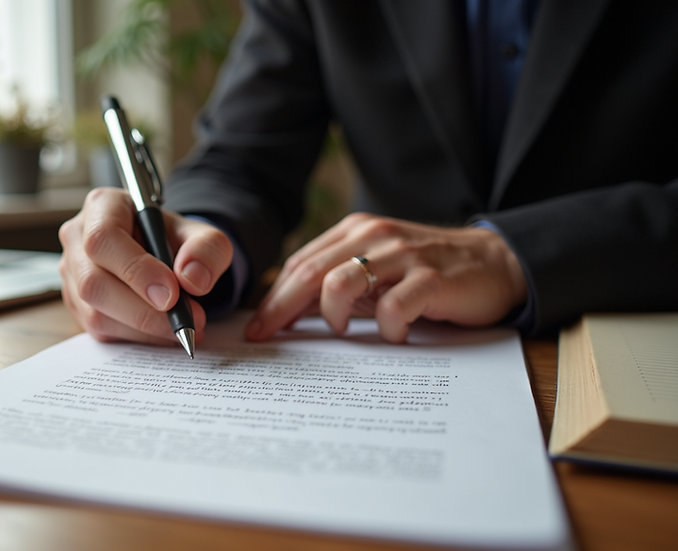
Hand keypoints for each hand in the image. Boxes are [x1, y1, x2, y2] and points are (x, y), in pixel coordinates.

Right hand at [58, 187, 233, 344]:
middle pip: (94, 282)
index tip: (172, 293)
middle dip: (143, 310)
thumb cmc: (176, 240)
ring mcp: (72, 274)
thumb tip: (192, 279)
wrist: (166, 256)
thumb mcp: (203, 236)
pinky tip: (164, 331)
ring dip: (144, 328)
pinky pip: (101, 330)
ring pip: (95, 312)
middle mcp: (78, 238)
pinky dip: (138, 337)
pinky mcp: (77, 304)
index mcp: (103, 206)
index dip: (136, 270)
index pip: (104, 238)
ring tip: (182, 326)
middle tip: (186, 320)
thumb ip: (207, 250)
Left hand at [245, 213, 527, 342]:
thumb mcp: (376, 270)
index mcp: (355, 232)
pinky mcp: (432, 278)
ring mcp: (403, 255)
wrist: (493, 262)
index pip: (301, 264)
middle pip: (310, 273)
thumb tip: (289, 314)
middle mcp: (374, 237)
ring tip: (341, 331)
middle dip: (281, 309)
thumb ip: (339, 282)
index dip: (274, 297)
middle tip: (268, 336)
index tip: (257, 327)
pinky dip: (386, 327)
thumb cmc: (426, 272)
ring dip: (332, 313)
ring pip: (340, 282)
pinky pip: (393, 306)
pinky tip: (394, 335)